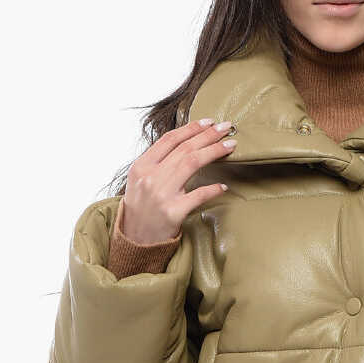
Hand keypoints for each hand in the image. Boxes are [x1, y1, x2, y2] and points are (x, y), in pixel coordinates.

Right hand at [121, 119, 237, 243]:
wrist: (133, 240)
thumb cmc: (140, 209)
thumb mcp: (140, 180)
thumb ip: (157, 162)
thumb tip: (185, 144)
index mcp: (142, 165)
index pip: (170, 139)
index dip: (191, 128)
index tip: (209, 122)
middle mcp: (151, 177)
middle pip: (185, 148)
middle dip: (208, 135)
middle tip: (226, 127)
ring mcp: (162, 194)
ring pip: (192, 163)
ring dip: (214, 151)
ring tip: (229, 146)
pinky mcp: (173, 212)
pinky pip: (198, 195)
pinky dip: (212, 189)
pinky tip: (223, 186)